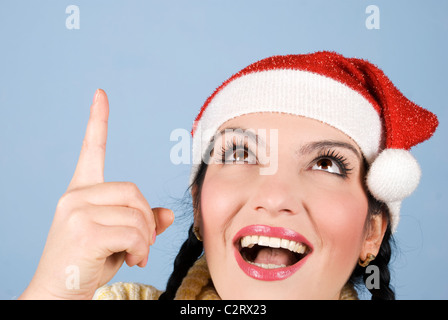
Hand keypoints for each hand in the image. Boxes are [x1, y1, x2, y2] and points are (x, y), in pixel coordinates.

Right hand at [19, 89, 173, 298]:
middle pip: (133, 191)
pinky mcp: (83, 229)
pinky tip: (133, 260)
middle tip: (144, 244)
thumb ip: (140, 222)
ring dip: (146, 239)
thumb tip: (167, 215)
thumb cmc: (88, 264)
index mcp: (81, 192)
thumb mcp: (118, 240)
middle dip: (146, 219)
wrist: (56, 294)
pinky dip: (142, 248)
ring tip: (137, 255)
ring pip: (137, 213)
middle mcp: (75, 196)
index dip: (98, 121)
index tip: (100, 94)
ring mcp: (77, 210)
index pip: (91, 149)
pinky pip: (134, 231)